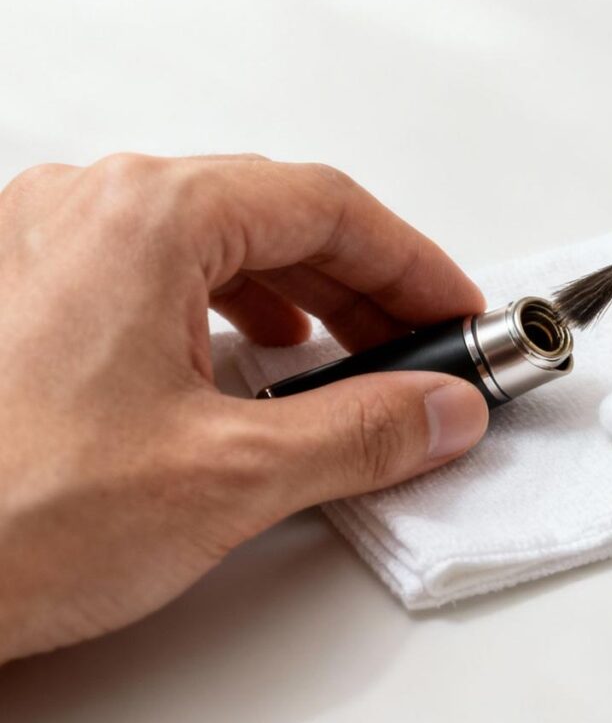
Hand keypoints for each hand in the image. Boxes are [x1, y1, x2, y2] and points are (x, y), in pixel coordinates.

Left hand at [0, 154, 489, 661]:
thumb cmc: (4, 516)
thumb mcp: (227, 475)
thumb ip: (361, 432)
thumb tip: (440, 411)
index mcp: (146, 216)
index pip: (326, 207)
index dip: (412, 262)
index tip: (455, 310)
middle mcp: (88, 208)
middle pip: (273, 218)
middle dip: (364, 284)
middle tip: (421, 343)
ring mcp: (44, 245)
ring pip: (213, 243)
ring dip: (299, 294)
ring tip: (349, 351)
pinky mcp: (25, 295)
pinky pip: (156, 274)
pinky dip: (226, 310)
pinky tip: (246, 358)